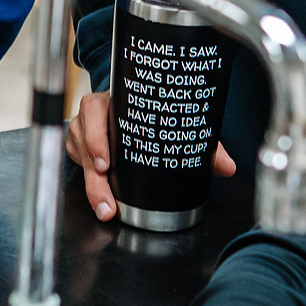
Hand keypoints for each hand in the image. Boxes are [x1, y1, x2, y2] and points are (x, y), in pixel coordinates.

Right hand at [66, 91, 234, 221]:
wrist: (131, 102)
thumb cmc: (151, 110)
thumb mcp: (174, 121)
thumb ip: (203, 143)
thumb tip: (227, 167)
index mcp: (113, 98)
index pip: (93, 109)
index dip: (95, 136)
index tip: (106, 163)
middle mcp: (93, 114)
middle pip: (83, 141)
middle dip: (94, 177)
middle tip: (106, 201)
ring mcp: (83, 131)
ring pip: (79, 156)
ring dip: (92, 185)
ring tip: (105, 206)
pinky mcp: (80, 147)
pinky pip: (78, 163)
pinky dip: (88, 182)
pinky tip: (99, 198)